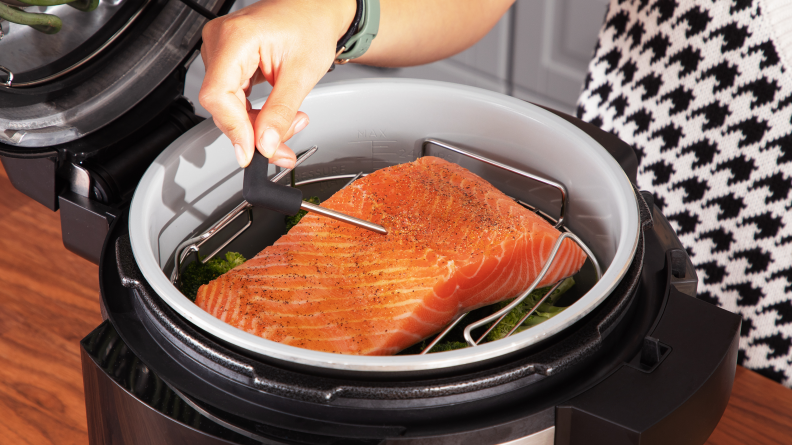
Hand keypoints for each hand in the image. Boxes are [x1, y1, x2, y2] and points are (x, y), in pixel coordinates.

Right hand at [199, 0, 355, 168]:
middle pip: (223, 104)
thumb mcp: (302, 74)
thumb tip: (265, 144)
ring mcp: (221, 51)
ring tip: (291, 122)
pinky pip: (234, 99)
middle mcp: (220, 41)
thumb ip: (281, 112)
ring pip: (229, 106)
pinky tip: (276, 116)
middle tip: (283, 145)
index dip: (233, 128)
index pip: (217, 94)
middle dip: (254, 131)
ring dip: (258, 125)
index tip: (250, 152)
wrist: (315, 10)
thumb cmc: (311, 26)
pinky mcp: (229, 62)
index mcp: (236, 37)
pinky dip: (255, 115)